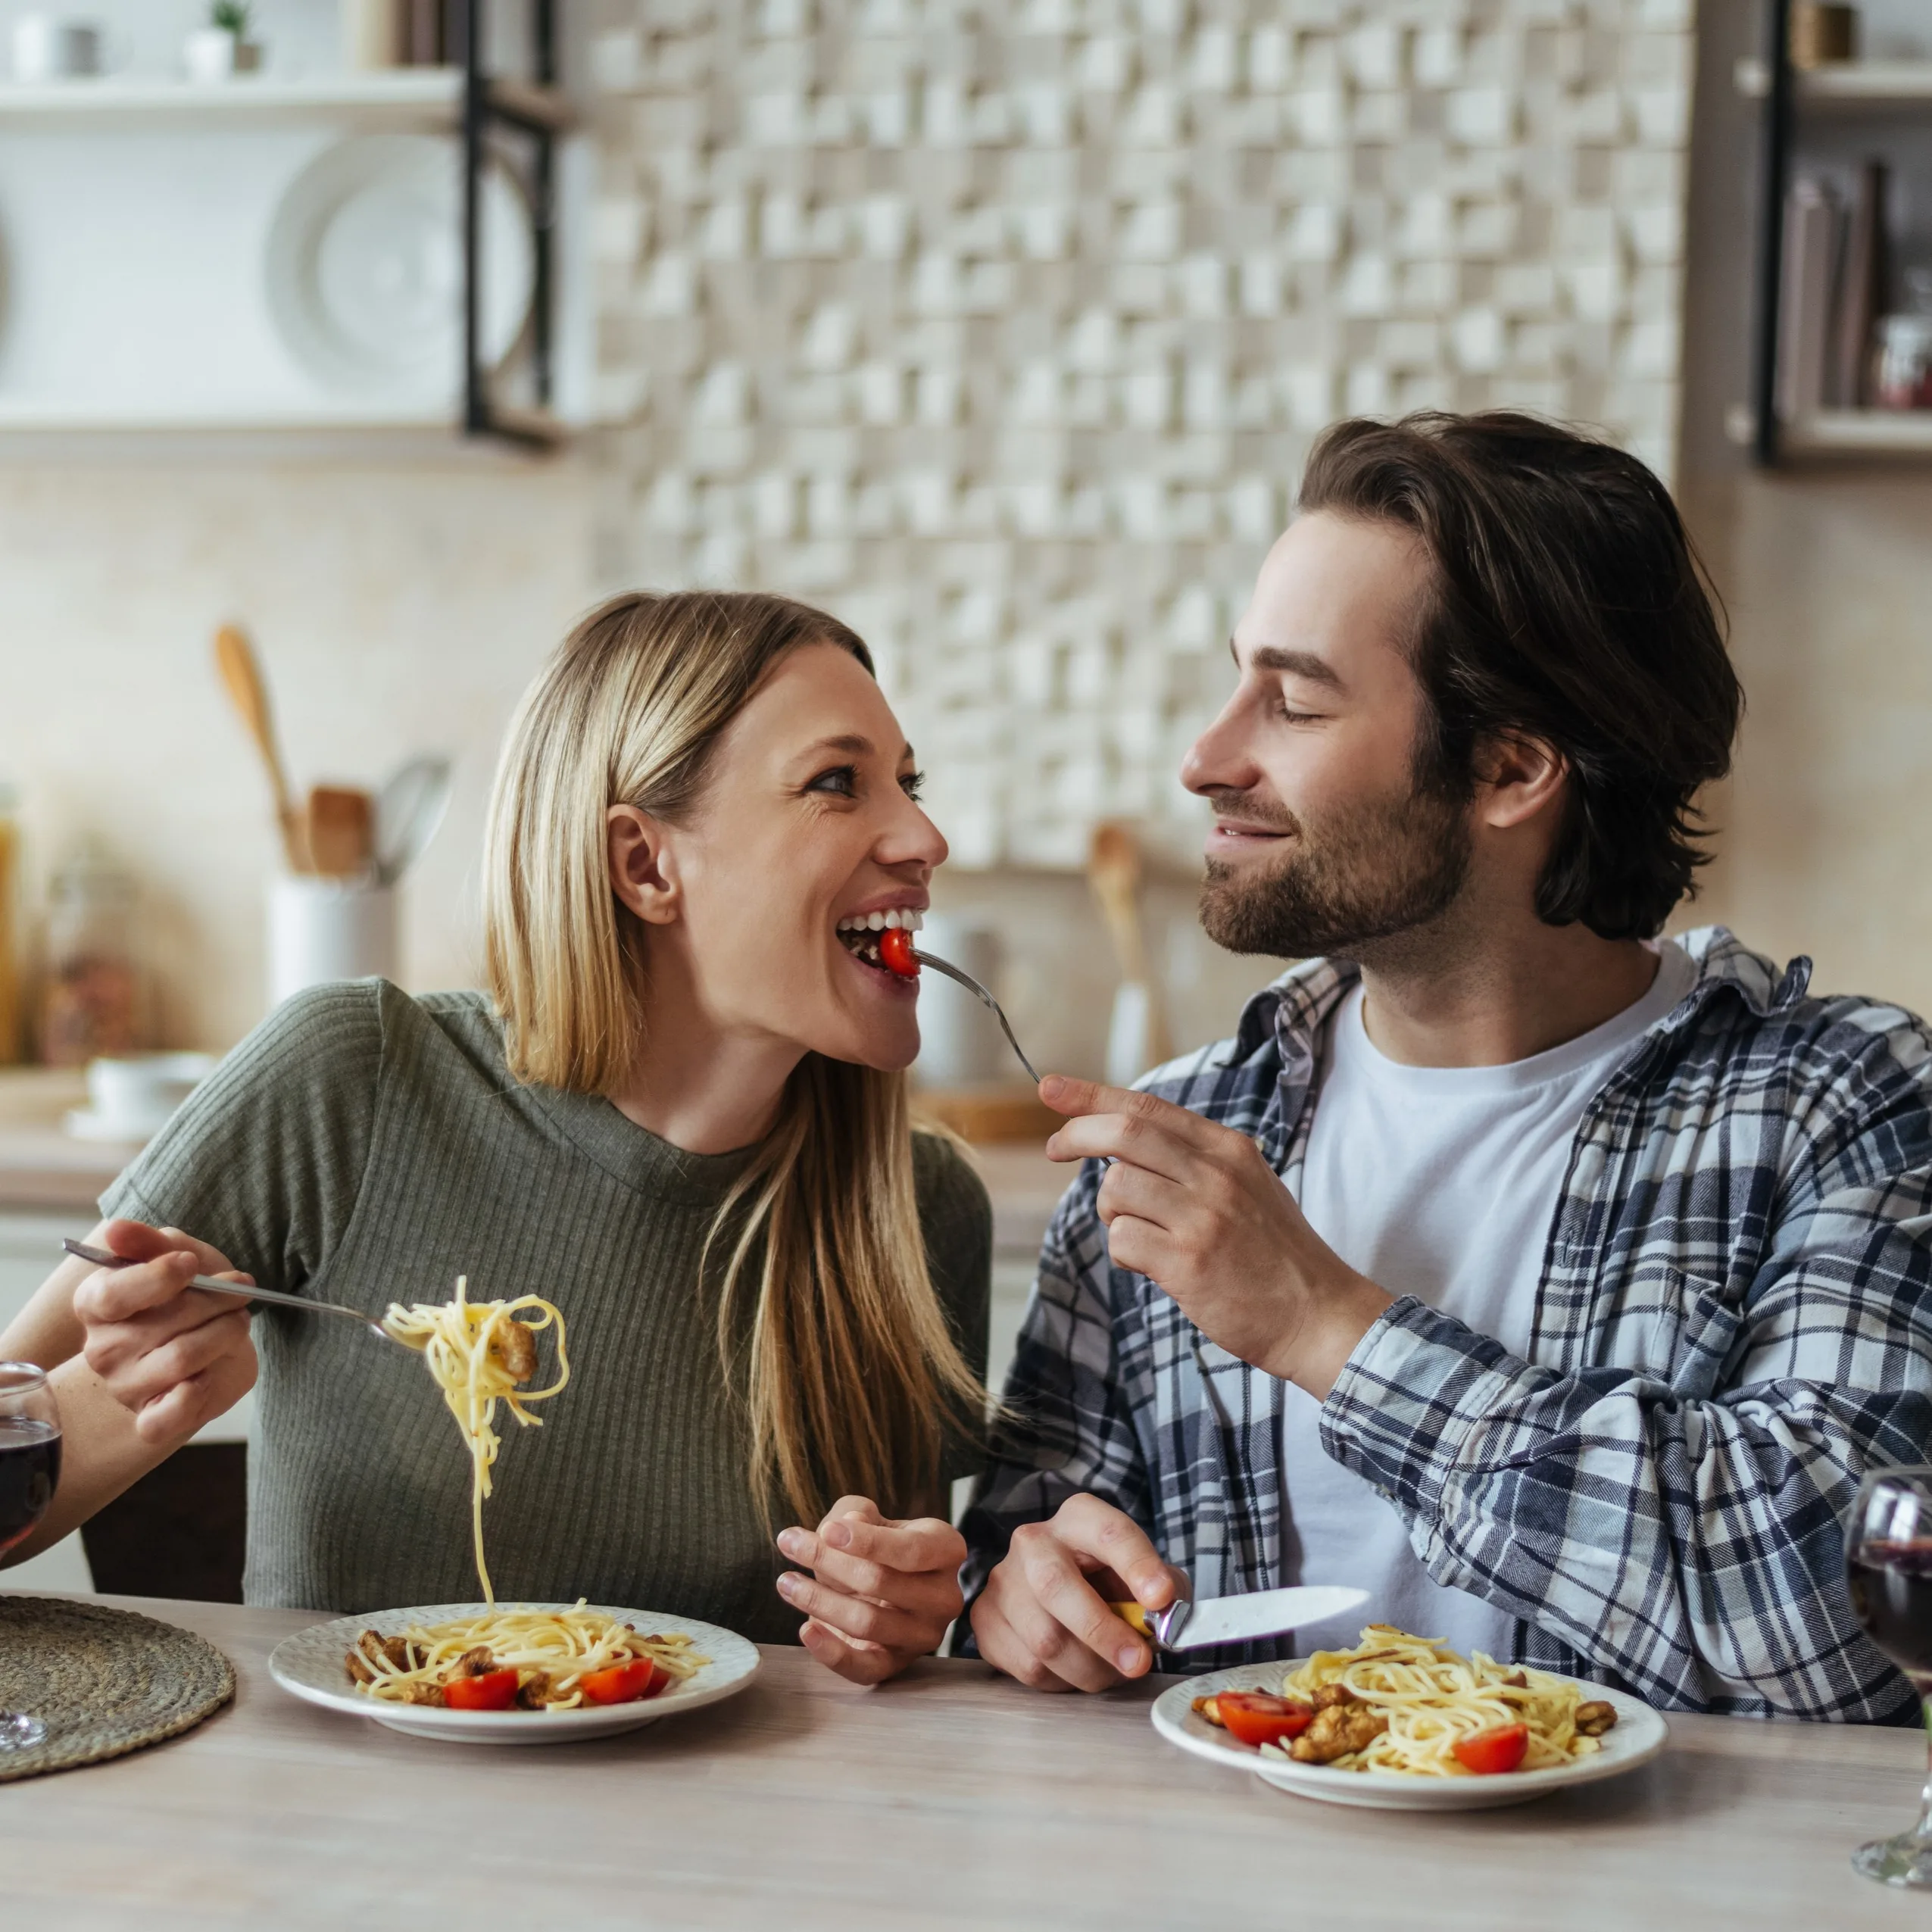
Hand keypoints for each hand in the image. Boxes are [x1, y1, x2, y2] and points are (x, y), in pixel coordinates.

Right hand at [73, 1219, 258, 1445]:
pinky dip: (195, 1397)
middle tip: (238, 1292)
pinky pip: (166, 1419)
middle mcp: (102, 1348)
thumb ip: (150, 1243)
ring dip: (225, 1333)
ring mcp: (124, 1386)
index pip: (113, 1294)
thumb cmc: (191, 1295)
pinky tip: (208, 1376)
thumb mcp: (179, 1254)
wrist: (211, 1344)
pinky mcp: (149, 1418)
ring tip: (235, 1322)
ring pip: (183, 1359)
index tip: (191, 1264)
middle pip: (167, 1322)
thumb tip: (116, 1230)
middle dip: (218, 1300)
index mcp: (96, 1303)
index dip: (158, 1277)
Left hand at [775, 1495, 966, 1685]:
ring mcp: (923, 1635)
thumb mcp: (867, 1516)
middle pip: (882, 1581)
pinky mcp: (897, 1665)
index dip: (868, 1542)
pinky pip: (865, 1667)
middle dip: (829, 1561)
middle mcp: (943, 1596)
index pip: (912, 1549)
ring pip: (867, 1621)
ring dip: (819, 1600)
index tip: (827, 1531)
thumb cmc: (874, 1546)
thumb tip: (849, 1525)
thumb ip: (856, 1513)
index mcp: (946, 1550)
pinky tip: (806, 1629)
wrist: (877, 1585)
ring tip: (786, 1581)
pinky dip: (831, 1652)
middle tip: (790, 1543)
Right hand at [970, 1492, 1185, 1691]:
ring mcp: (1003, 1580)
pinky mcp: (985, 1619)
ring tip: (1111, 1670)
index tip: (1161, 1597)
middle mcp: (1033, 1542)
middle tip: (1138, 1662)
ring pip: (1044, 1639)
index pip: (1108, 1532)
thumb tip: (1167, 1619)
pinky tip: (1075, 1669)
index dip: (1137, 1564)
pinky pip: (1025, 1667)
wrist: (1060, 1590)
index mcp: (1080, 1519)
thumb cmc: (1110, 1583)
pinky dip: (1061, 1682)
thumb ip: (1167, 1592)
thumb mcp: (1146, 1576)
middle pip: (1056, 1585)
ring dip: (1089, 1669)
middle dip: (1102, 1632)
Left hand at [1041, 1075, 1392, 1398]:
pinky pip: (1122, 1239)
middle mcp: (1216, 1174)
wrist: (1319, 1315)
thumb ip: (1193, 1162)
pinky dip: (1124, 1252)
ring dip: (1109, 1212)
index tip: (1052, 1088)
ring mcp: (1203, 1217)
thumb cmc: (1274, 1254)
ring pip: (1115, 1188)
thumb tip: (1121, 1145)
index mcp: (1229, 1149)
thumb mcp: (1248, 1185)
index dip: (1092, 1096)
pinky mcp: (1189, 1262)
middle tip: (1054, 1148)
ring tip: (1140, 1234)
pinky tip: (1153, 1266)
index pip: (1148, 1108)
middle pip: (1124, 1133)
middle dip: (1077, 1135)